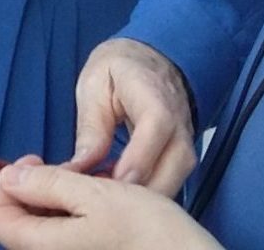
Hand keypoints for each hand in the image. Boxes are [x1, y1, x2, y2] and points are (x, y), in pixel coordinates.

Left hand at [0, 158, 222, 249]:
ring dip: (54, 198)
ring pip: (41, 225)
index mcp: (44, 247)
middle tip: (65, 168)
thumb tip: (6, 177)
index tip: (36, 160)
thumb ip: (46, 184)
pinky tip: (99, 200)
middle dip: (33, 189)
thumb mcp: (94, 194)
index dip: (8, 181)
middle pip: (17, 222)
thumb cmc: (146, 229)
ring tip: (88, 182)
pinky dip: (72, 212)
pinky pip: (64, 233)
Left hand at [68, 39, 195, 195]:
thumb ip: (91, 129)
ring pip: (177, 180)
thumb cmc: (116, 70)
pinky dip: (147, 196)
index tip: (112, 183)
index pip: (157, 126)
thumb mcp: (93, 88)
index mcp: (154, 95)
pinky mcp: (182, 157)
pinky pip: (171, 183)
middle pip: (174, 164)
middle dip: (140, 190)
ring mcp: (186, 141)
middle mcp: (179, 122)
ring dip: (143, 198)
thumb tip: (78, 170)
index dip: (137, 158)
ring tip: (107, 203)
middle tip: (100, 202)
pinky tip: (121, 201)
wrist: (147, 60)